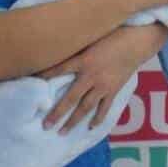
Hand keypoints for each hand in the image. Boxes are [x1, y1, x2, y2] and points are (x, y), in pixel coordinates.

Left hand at [37, 24, 167, 132]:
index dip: (44, 76)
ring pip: (86, 107)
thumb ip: (76, 45)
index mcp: (83, 60)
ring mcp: (103, 85)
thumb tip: (58, 46)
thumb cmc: (113, 34)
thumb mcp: (91, 36)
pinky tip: (90, 127)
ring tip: (62, 132)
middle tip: (45, 125)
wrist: (138, 41)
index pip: (58, 70)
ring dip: (73, 121)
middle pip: (70, 98)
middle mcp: (91, 76)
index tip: (29, 84)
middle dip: (57, 113)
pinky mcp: (114, 90)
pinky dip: (98, 118)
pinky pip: (104, 107)